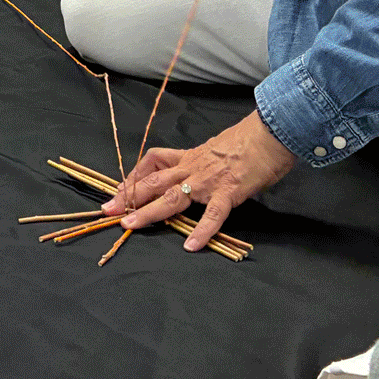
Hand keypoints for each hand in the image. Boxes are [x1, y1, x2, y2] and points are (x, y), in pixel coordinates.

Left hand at [101, 109, 297, 250]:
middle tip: (107, 209)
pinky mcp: (229, 191)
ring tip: (131, 225)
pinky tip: (191, 245)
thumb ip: (204, 161)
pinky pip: (213, 214)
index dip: (134, 176)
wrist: (272, 132)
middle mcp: (193, 167)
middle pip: (154, 181)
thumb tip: (197, 173)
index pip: (154, 161)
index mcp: (191, 156)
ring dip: (149, 212)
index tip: (118, 190)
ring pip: (172, 197)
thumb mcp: (217, 148)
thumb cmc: (249, 140)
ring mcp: (209, 180)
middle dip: (128, 196)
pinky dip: (202, 230)